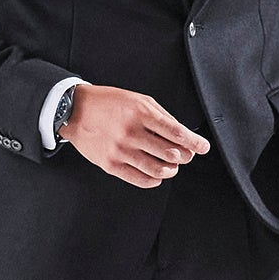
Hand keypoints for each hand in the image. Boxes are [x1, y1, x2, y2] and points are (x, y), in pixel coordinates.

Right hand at [58, 84, 209, 186]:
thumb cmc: (108, 103)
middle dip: (185, 156)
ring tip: (172, 166)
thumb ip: (161, 116)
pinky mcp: (110, 165)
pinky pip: (140, 179)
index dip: (195, 143)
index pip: (177, 132)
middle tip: (187, 155)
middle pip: (170, 153)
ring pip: (157, 169)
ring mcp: (120, 151)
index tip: (203, 147)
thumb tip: (182, 134)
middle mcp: (131, 133)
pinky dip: (154, 180)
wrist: (75, 111)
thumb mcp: (138, 99)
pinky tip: (157, 175)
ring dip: (171, 170)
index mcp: (141, 113)